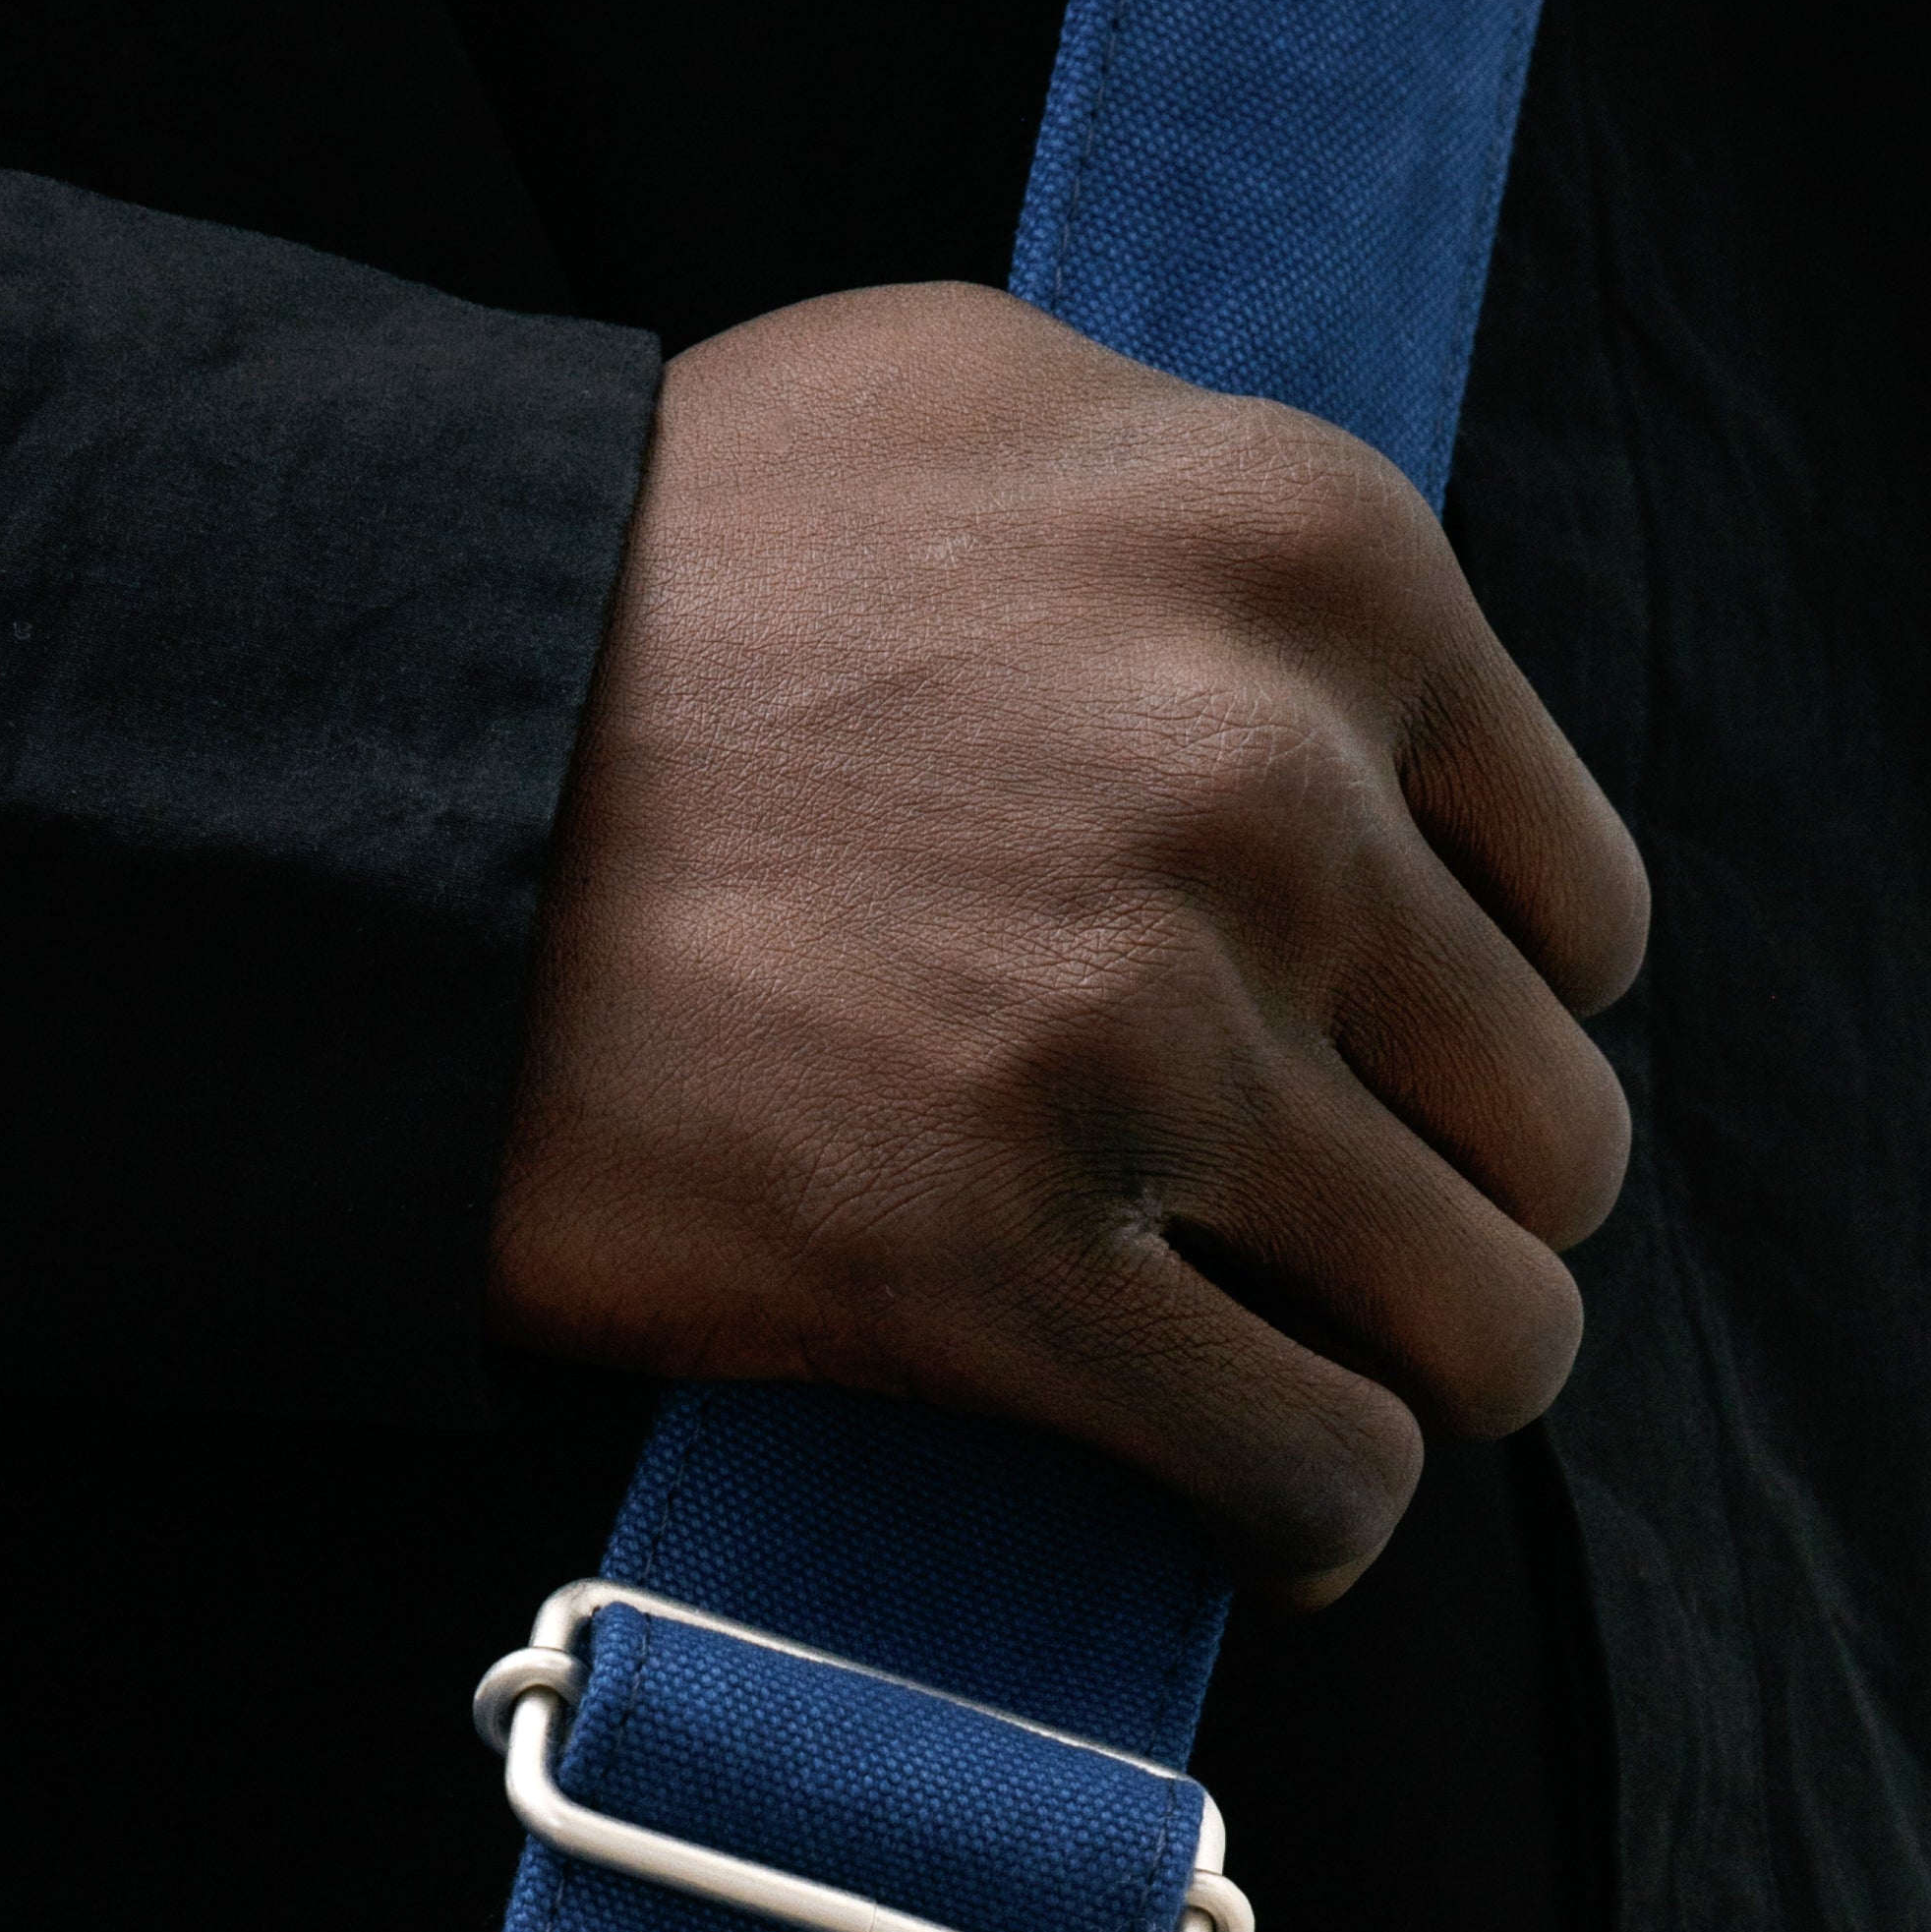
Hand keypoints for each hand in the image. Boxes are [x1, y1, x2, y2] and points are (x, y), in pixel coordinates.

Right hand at [486, 282, 1648, 1590]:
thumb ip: (1212, 536)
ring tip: (1286, 1387)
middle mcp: (1270, 790)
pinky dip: (1302, 1523)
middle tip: (1306, 1259)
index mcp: (1309, 562)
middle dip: (1446, 1220)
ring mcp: (1145, 1045)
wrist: (353, 770)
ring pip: (1483, 1325)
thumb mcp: (972, 408)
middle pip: (1547, 1131)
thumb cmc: (639, 590)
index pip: (1577, 905)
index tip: (1370, 1088)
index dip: (1482, 1029)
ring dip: (1399, 1384)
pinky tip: (1232, 1508)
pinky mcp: (1002, 1271)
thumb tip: (1364, 713)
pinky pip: (1313, 1474)